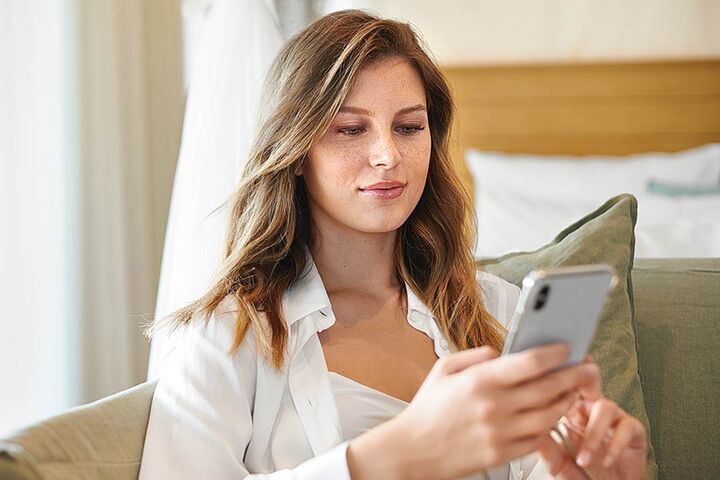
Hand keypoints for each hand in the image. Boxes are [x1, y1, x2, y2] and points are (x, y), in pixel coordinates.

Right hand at [350, 342, 598, 479]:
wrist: (414, 450)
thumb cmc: (428, 407)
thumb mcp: (444, 369)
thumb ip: (477, 356)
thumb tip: (504, 353)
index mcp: (479, 381)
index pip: (528, 363)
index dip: (553, 354)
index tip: (566, 348)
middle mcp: (493, 407)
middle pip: (547, 388)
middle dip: (572, 376)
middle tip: (586, 368)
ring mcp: (500, 433)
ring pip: (548, 416)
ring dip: (566, 402)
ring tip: (573, 392)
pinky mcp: (502, 455)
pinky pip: (537, 440)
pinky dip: (549, 427)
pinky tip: (552, 416)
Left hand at [535, 355, 647, 479]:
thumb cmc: (586, 475)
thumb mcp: (559, 463)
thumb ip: (547, 449)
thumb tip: (529, 432)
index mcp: (571, 412)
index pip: (563, 389)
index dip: (555, 383)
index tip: (542, 386)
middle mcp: (592, 411)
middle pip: (588, 383)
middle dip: (579, 380)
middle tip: (566, 392)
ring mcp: (613, 419)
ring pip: (605, 407)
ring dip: (592, 433)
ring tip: (583, 458)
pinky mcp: (634, 432)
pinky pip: (627, 427)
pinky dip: (616, 444)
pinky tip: (605, 461)